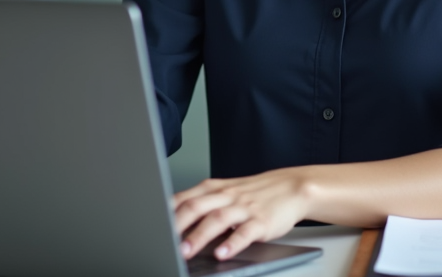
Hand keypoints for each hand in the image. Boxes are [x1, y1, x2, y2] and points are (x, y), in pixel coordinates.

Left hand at [173, 167, 314, 260]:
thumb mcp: (225, 193)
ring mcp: (244, 207)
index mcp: (214, 188)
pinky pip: (245, 233)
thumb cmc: (253, 193)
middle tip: (163, 241)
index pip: (184, 198)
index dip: (166, 212)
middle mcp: (226, 195)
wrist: (291, 187)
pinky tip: (222, 253)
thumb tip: (172, 223)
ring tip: (186, 251)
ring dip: (199, 235)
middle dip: (177, 224)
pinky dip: (232, 243)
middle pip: (196, 206)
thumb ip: (201, 204)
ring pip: (217, 219)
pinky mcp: (261, 221)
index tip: (151, 226)